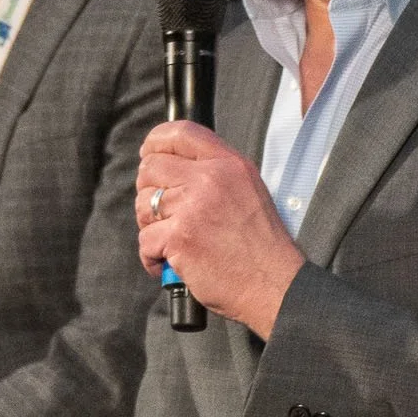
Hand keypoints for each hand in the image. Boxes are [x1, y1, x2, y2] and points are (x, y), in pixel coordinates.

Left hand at [137, 121, 305, 337]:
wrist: (274, 284)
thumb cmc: (262, 247)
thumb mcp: (249, 191)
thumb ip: (216, 173)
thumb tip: (175, 168)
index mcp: (229, 164)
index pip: (181, 132)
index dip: (155, 141)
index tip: (148, 153)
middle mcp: (210, 179)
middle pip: (151, 167)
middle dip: (148, 191)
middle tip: (162, 213)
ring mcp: (192, 208)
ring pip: (143, 204)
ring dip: (150, 225)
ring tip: (172, 240)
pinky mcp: (179, 238)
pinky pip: (145, 240)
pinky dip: (152, 257)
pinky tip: (171, 263)